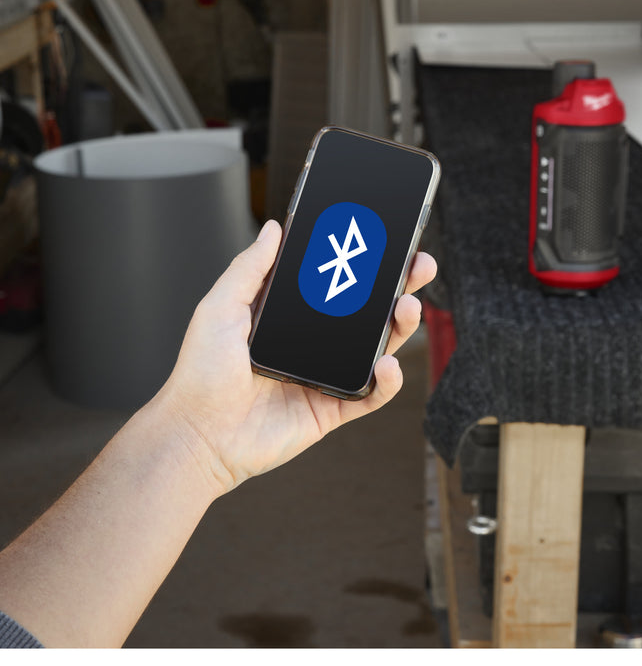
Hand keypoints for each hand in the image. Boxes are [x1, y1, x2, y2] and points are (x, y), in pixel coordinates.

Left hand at [158, 219, 436, 495]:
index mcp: (292, 316)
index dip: (366, 263)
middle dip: (400, 286)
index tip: (389, 240)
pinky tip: (388, 365)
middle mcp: (315, 343)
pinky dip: (388, 381)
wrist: (197, 435)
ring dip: (401, 327)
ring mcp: (326, 375)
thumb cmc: (200, 374)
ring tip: (408, 309)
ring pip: (379, 347)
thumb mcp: (220, 307)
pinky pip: (372, 395)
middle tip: (419, 266)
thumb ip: (250, 268)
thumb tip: (275, 229)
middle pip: (370, 311)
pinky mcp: (333, 409)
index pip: (339, 283)